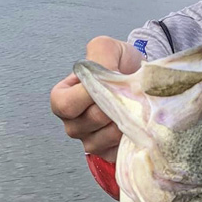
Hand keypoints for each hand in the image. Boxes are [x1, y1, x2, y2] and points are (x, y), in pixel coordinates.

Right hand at [50, 36, 143, 161]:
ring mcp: (89, 140)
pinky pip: (117, 151)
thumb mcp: (106, 48)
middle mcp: (72, 123)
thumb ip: (100, 55)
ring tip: (134, 107)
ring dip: (124, 121)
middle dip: (113, 106)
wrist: (140, 78)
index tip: (110, 82)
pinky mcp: (108, 153)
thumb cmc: (118, 63)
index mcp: (62, 98)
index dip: (89, 94)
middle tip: (128, 94)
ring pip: (105, 137)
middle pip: (90, 121)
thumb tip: (103, 78)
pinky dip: (130, 137)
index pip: (67, 104)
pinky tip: (136, 124)